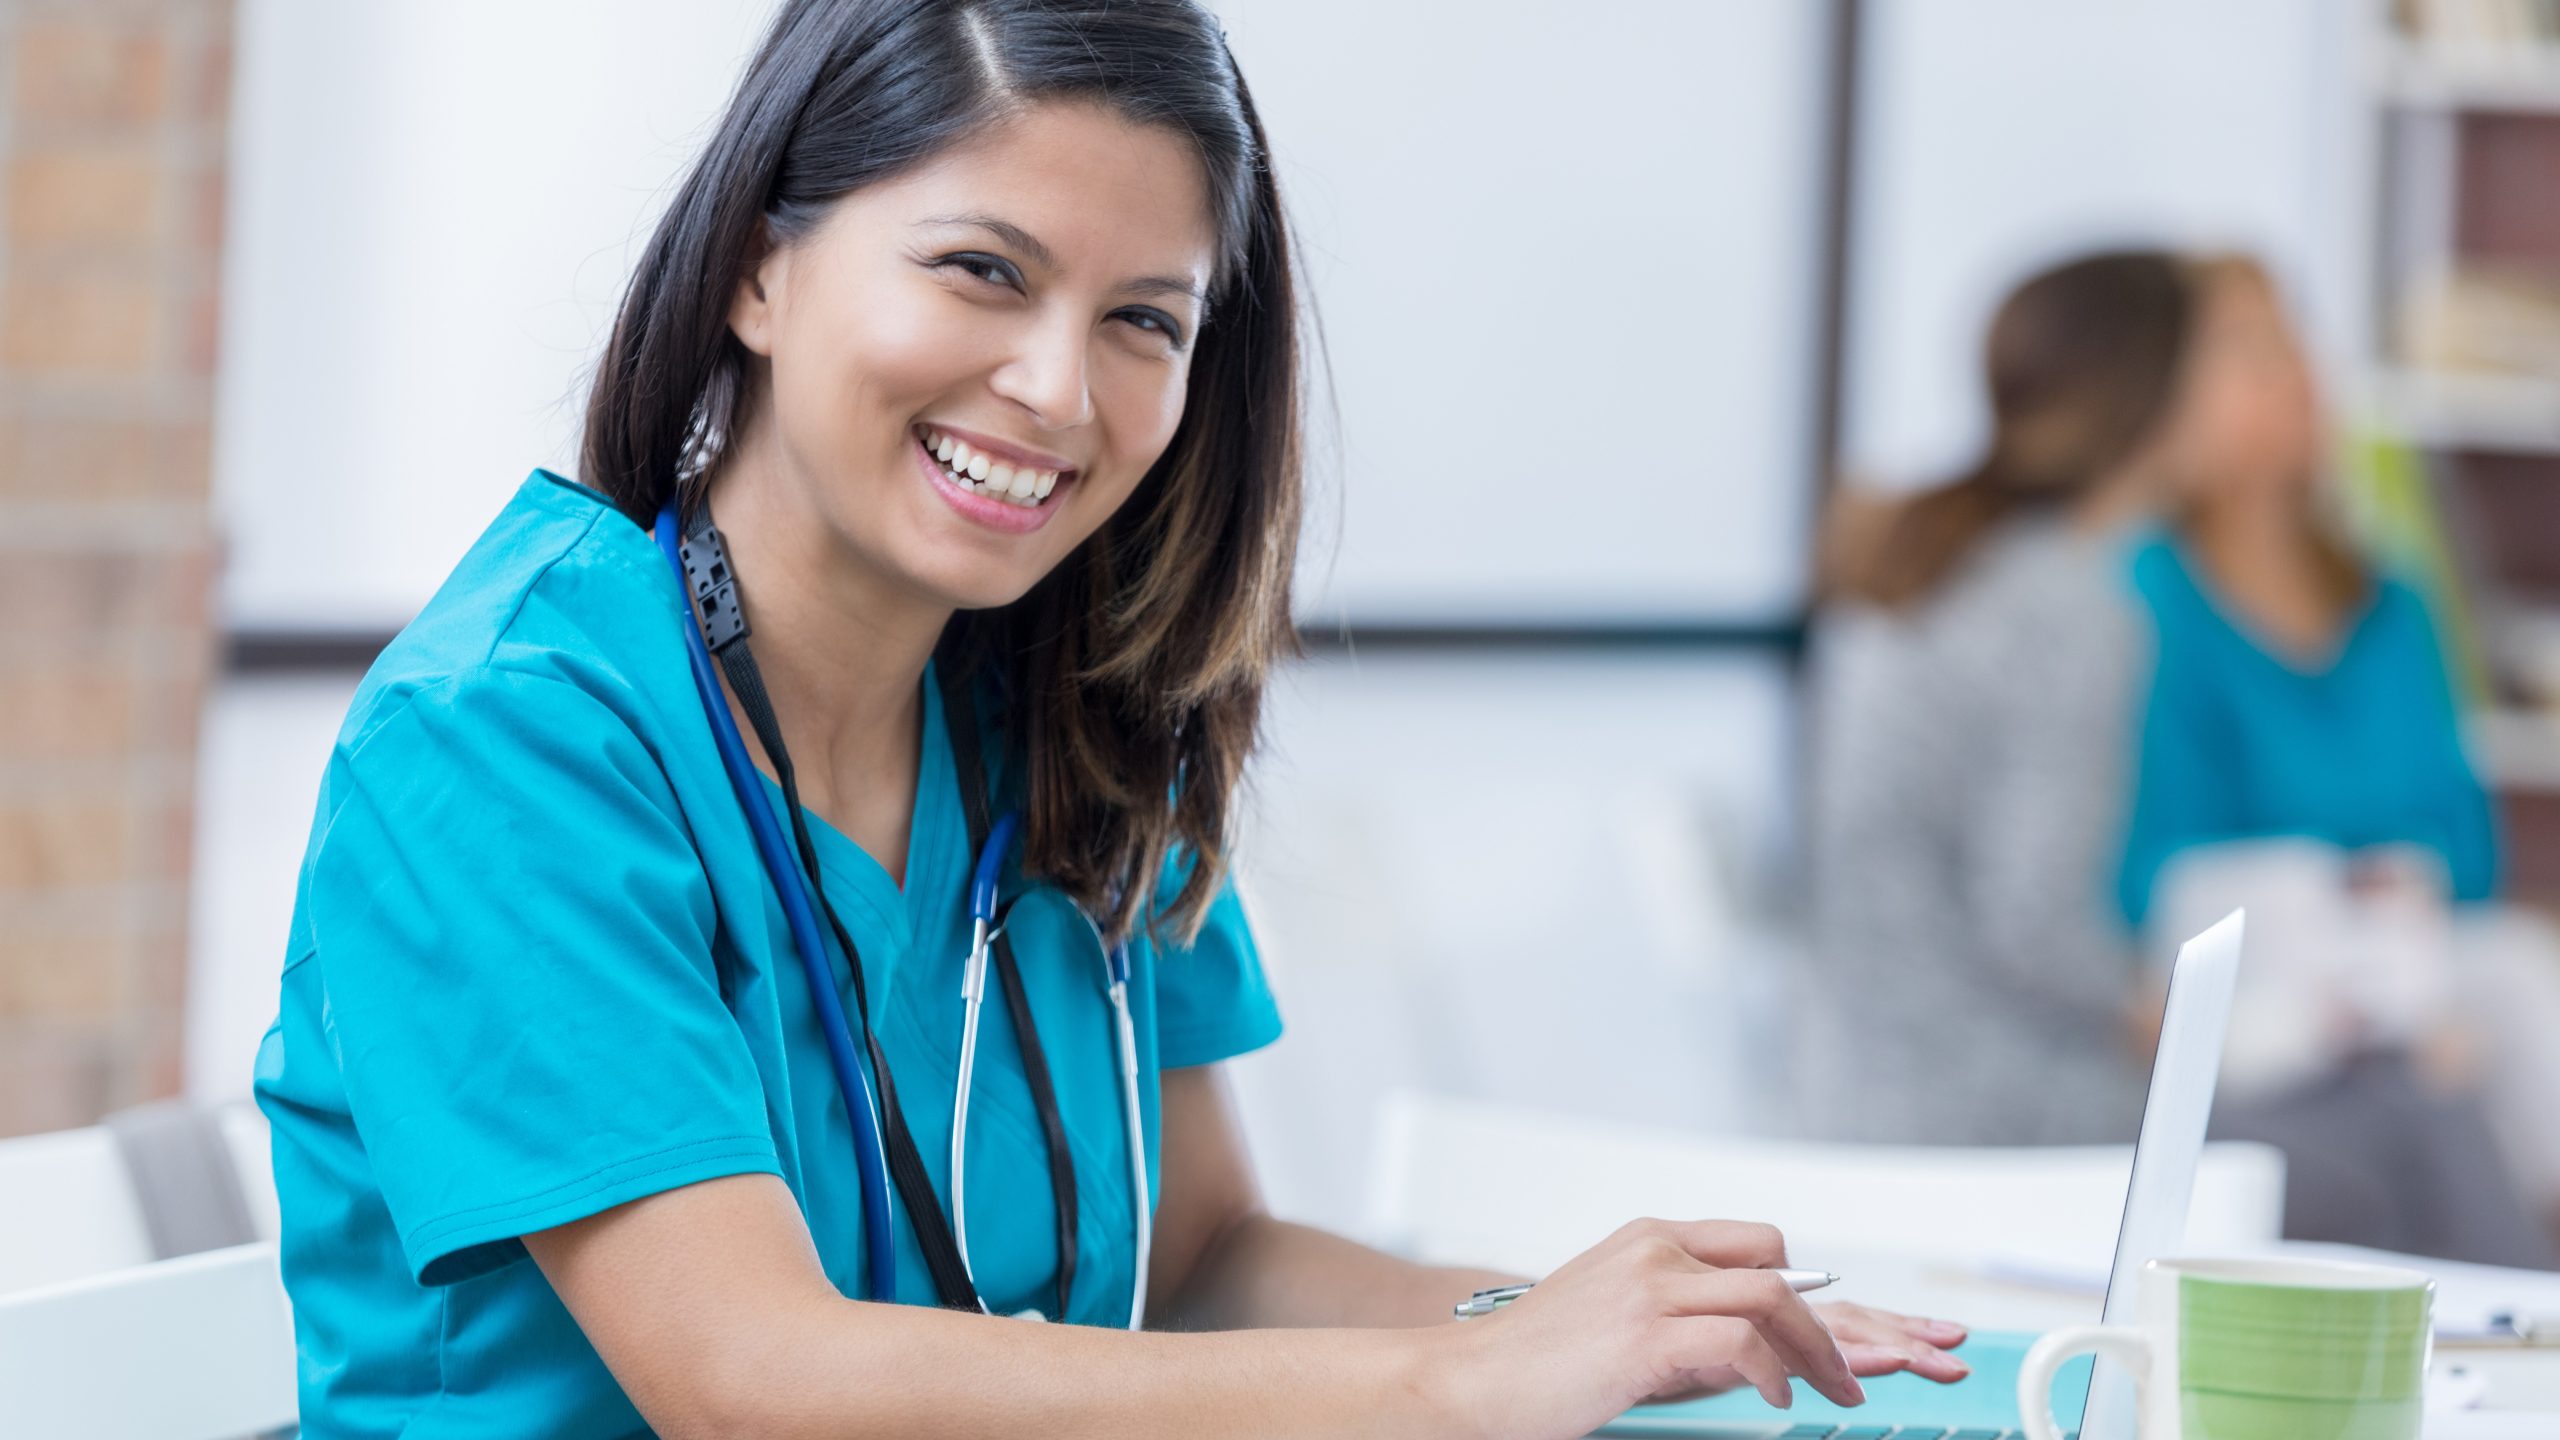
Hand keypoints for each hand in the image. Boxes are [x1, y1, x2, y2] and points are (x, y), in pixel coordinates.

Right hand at [1427, 1218, 1968, 1439]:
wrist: (1469, 1382)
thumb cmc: (1536, 1365)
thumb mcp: (1617, 1319)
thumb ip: (1680, 1318)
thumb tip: (1755, 1353)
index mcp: (1648, 1238)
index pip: (1755, 1242)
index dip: (1803, 1287)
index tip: (1831, 1336)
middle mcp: (1654, 1249)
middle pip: (1774, 1265)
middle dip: (1827, 1322)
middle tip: (1853, 1374)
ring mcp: (1648, 1287)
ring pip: (1769, 1298)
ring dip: (1817, 1350)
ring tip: (1834, 1391)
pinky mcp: (1643, 1334)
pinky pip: (1738, 1344)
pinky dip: (1771, 1374)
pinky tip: (1777, 1402)